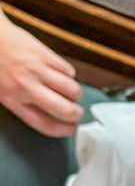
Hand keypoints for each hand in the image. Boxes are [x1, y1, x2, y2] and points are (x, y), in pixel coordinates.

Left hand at [0, 17, 81, 135]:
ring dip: (75, 94)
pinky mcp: (45, 55)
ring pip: (73, 91)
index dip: (64, 130)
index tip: (70, 128)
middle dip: (76, 114)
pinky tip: (60, 73)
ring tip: (67, 91)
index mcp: (12, 99)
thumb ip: (21, 105)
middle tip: (75, 111)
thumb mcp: (1, 92)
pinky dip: (68, 74)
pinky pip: (69, 71)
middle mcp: (26, 86)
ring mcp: (37, 70)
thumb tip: (48, 117)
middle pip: (66, 110)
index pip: (46, 124)